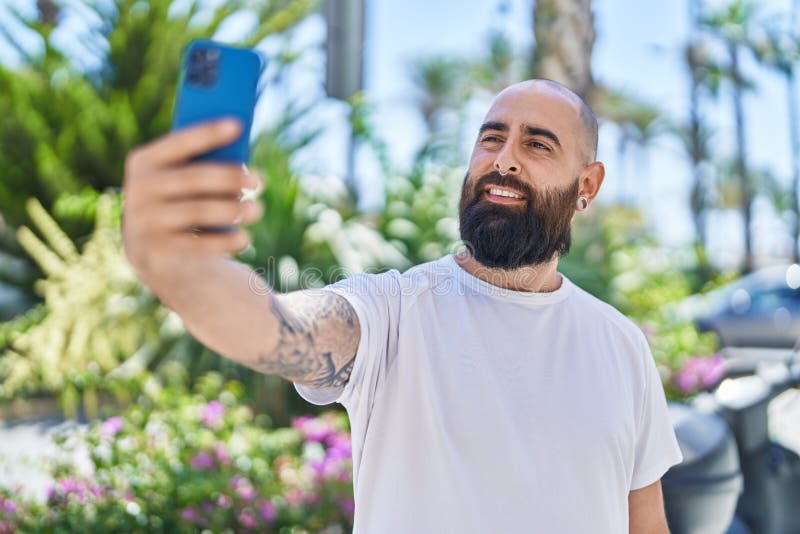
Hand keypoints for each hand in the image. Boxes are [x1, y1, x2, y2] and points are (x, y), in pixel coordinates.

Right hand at [122, 118, 263, 276]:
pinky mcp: (157, 252)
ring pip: (198, 212)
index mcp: (144, 161)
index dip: (207, 133)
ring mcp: (144, 222)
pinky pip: (198, 245)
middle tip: (259, 180)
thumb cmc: (179, 201)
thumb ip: (203, 165)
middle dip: (229, 178)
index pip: (178, 143)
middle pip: (192, 178)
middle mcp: (139, 189)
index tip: (238, 124)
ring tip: (258, 209)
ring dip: (233, 210)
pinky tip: (245, 238)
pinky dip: (226, 241)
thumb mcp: (182, 179)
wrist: (152, 251)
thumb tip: (243, 166)